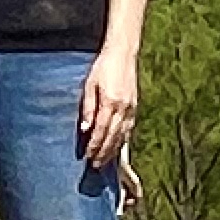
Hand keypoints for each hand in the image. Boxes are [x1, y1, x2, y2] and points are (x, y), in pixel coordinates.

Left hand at [79, 50, 139, 172]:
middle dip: (103, 152)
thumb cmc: (102, 67)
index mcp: (110, 102)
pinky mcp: (135, 107)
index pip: (101, 130)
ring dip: (113, 150)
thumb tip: (85, 129)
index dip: (94, 145)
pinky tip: (117, 146)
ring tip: (104, 161)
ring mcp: (131, 108)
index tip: (87, 156)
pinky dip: (122, 139)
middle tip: (95, 165)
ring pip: (122, 135)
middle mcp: (123, 108)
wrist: (122, 54)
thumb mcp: (90, 85)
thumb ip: (88, 108)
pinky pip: (129, 128)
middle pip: (112, 136)